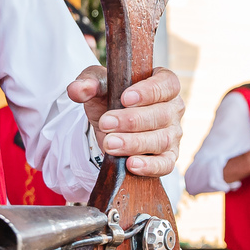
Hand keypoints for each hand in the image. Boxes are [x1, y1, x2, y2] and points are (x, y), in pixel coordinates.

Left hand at [66, 66, 184, 177]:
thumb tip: (76, 90)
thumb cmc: (110, 97)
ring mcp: (172, 134)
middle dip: (132, 121)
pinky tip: (131, 165)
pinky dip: (149, 166)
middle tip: (106, 124)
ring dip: (134, 143)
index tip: (125, 98)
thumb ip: (88, 83)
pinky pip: (165, 164)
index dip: (149, 91)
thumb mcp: (97, 85)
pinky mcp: (167, 157)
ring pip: (161, 140)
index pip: (168, 84)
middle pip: (162, 115)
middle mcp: (172, 109)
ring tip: (109, 144)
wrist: (109, 124)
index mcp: (163, 84)